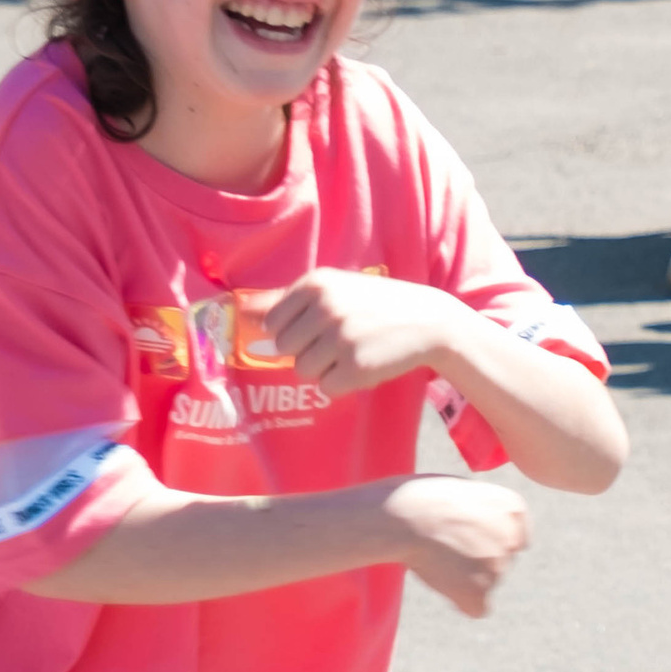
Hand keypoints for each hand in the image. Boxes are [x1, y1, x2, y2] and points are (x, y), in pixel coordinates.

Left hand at [261, 268, 459, 397]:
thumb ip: (286, 301)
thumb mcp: (333, 290)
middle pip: (285, 348)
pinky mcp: (355, 366)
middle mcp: (325, 306)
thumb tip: (242, 313)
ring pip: (303, 370)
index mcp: (315, 283)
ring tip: (353, 351)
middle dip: (308, 350)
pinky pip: (326, 387)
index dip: (294, 331)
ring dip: (325, 368)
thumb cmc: (374, 305)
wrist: (428, 321)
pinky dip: (343, 382)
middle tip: (340, 340)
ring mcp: (340, 337)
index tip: (319, 327)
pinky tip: (364, 365)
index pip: (273, 323)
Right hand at [380, 474, 530, 615]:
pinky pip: (477, 607)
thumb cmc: (422, 499)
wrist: (404, 517)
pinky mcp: (480, 591)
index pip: (514, 537)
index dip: (485, 537)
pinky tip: (441, 580)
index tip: (463, 530)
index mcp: (513, 507)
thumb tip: (489, 541)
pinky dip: (461, 601)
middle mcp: (512, 538)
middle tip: (444, 543)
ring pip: (486, 583)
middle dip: (477, 559)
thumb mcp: (465, 492)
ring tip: (437, 556)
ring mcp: (498, 566)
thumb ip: (485, 514)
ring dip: (465, 578)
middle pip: (500, 562)